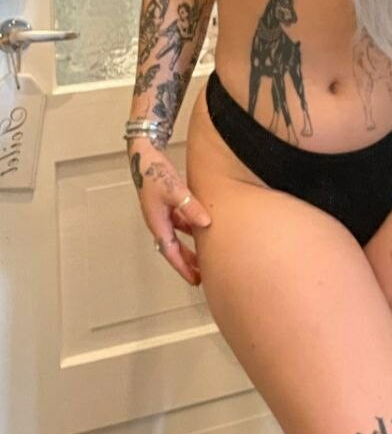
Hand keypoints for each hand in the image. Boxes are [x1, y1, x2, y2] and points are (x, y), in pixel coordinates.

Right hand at [127, 139, 210, 285]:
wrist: (143, 155)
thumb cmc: (154, 171)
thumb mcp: (175, 190)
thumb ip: (190, 207)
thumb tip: (205, 223)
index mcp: (157, 222)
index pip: (170, 251)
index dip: (183, 266)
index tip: (194, 279)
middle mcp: (158, 220)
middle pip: (172, 248)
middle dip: (185, 262)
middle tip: (198, 276)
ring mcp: (161, 213)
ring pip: (175, 237)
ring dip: (187, 247)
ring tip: (201, 257)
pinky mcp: (165, 204)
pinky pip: (178, 223)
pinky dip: (188, 229)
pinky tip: (199, 227)